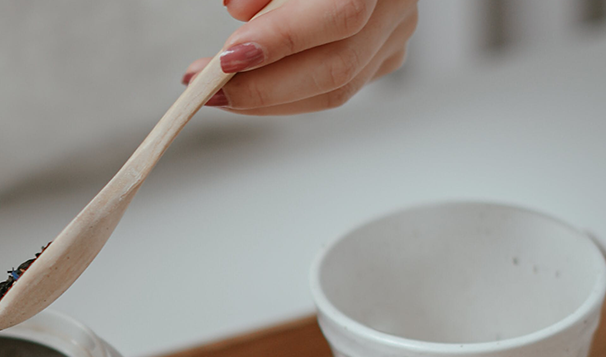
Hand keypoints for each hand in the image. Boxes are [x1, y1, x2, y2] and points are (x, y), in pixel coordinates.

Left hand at [182, 0, 417, 114]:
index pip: (340, 14)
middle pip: (337, 67)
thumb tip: (239, 9)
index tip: (229, 57)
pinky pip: (332, 91)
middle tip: (209, 88)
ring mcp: (393, 37)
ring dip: (269, 99)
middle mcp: (395, 7)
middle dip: (265, 86)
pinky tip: (248, 91)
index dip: (283, 40)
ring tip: (217, 92)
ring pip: (335, 90)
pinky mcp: (382, 57)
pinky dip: (285, 96)